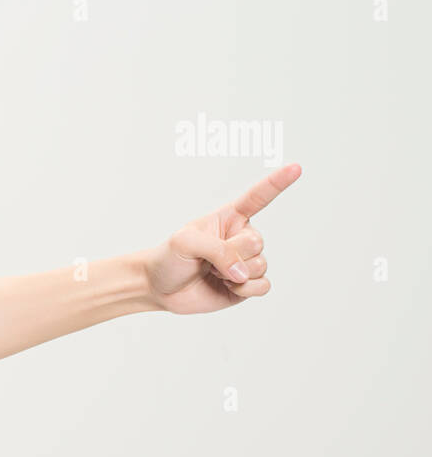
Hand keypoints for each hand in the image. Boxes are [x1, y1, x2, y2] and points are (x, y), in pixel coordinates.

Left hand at [142, 164, 301, 314]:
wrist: (160, 288)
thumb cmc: (170, 258)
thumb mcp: (185, 243)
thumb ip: (217, 251)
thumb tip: (242, 273)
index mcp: (229, 218)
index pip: (258, 198)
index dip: (277, 183)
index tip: (296, 168)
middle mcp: (242, 237)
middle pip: (257, 242)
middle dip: (231, 255)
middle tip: (207, 261)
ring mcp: (246, 261)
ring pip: (261, 265)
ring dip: (235, 274)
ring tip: (213, 273)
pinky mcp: (248, 285)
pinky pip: (263, 286)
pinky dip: (245, 289)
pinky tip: (227, 287)